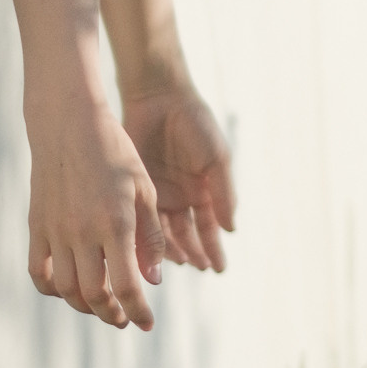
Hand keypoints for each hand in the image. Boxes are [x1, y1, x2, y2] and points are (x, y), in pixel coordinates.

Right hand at [24, 92, 166, 330]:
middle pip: (94, 296)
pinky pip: (39, 272)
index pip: (127, 286)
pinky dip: (52, 290)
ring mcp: (55, 230)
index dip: (138, 312)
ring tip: (102, 305)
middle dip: (112, 314)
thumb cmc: (115, 151)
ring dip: (85, 306)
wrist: (68, 123)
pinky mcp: (37, 226)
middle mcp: (83, 232)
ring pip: (66, 290)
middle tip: (124, 318)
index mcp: (115, 222)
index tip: (147, 323)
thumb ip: (150, 237)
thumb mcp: (144, 188)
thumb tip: (153, 281)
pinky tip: (69, 289)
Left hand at [118, 83, 237, 274]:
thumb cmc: (194, 123)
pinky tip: (147, 249)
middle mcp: (179, 197)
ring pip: (162, 233)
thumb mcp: (216, 158)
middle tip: (197, 268)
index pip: (208, 228)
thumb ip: (223, 193)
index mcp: (201, 190)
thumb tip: (231, 229)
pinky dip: (144, 236)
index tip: (218, 269)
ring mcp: (156, 194)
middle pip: (186, 235)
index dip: (213, 248)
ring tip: (176, 262)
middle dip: (193, 254)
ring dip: (170, 250)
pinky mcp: (135, 189)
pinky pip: (140, 219)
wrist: (159, 97)